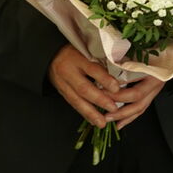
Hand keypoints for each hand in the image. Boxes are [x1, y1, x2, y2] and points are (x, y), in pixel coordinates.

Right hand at [47, 45, 163, 128]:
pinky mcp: (61, 92)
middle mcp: (69, 72)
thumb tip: (122, 68)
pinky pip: (73, 104)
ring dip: (91, 113)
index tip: (117, 87)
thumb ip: (101, 58)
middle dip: (99, 100)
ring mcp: (63, 83)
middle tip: (113, 108)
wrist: (50, 55)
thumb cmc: (75, 50)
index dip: (104, 79)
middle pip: (84, 88)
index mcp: (77, 58)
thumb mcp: (87, 49)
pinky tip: (93, 121)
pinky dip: (84, 113)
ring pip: (77, 100)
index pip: (92, 69)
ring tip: (103, 122)